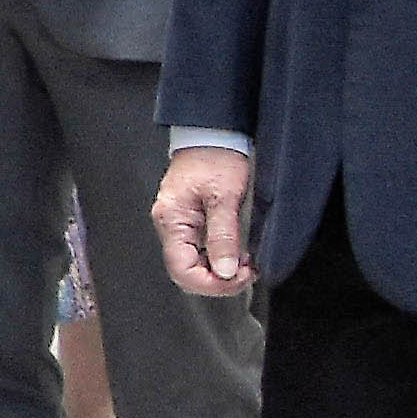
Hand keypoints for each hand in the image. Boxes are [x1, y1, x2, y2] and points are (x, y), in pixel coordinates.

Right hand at [154, 146, 254, 297]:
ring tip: (245, 263)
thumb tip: (226, 271)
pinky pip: (197, 252)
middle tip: (247, 272)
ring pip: (192, 264)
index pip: (182, 270)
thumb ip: (223, 236)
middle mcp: (169, 226)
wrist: (212, 134)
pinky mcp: (187, 221)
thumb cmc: (217, 158)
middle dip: (218, 280)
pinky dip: (217, 259)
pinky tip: (235, 253)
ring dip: (220, 271)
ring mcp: (177, 224)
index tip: (240, 277)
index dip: (212, 283)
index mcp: (172, 220)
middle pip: (185, 272)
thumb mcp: (225, 197)